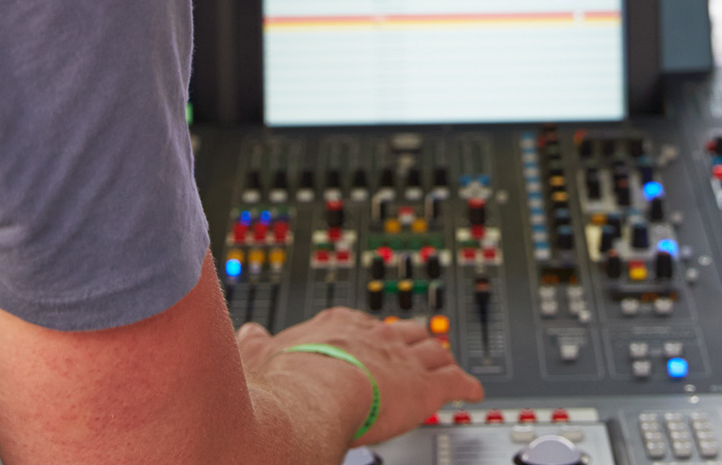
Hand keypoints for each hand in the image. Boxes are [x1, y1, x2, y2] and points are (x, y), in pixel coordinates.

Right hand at [237, 307, 483, 442]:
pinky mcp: (423, 388)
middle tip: (415, 347)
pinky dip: (466, 385)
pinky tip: (473, 390)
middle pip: (402, 330)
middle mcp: (374, 337)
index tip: (369, 340)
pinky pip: (454, 382)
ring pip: (431, 349)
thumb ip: (256, 343)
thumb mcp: (258, 355)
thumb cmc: (284, 381)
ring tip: (446, 362)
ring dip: (440, 357)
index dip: (368, 334)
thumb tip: (249, 333)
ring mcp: (402, 359)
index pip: (359, 325)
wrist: (312, 397)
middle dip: (409, 339)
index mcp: (336, 328)